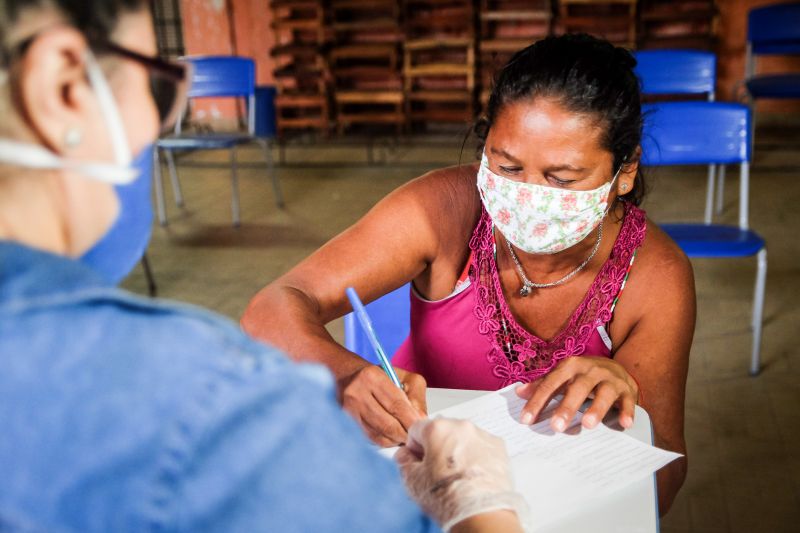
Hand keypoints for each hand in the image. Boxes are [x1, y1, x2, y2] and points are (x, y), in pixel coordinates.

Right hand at [338, 364, 426, 446]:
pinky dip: (384, 441)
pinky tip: (391, 436)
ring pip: (379, 435)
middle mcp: (356, 393)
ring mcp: (348, 410)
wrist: (347, 377)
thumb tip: (420, 419)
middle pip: (387, 424)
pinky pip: (370, 439)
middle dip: (404, 434)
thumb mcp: (402, 377)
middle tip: (414, 436)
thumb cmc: (377, 377)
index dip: (411, 420)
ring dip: (395, 439)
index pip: (397, 405)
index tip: (420, 427)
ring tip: (403, 436)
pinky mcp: (345, 423)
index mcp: (372, 378)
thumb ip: (415, 396)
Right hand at [396, 418, 529, 531]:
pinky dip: (476, 457)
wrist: (481, 514)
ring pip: (462, 438)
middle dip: (436, 448)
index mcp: (438, 428)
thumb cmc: (450, 498)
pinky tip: (472, 477)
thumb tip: (405, 457)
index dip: (413, 449)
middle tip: (436, 473)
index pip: (416, 430)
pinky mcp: (499, 448)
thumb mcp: (412, 481)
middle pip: (441, 431)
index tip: (417, 462)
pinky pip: (481, 447)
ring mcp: (482, 436)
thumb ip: (403, 462)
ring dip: (457, 452)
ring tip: (457, 478)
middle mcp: (461, 426)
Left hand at [516, 356, 638, 431]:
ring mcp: (610, 379)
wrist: (616, 367)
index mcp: (570, 366)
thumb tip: (518, 393)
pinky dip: (627, 412)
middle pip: (578, 388)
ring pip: (604, 393)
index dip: (537, 401)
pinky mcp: (627, 389)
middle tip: (556, 426)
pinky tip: (624, 424)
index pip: (551, 384)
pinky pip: (628, 401)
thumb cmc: (583, 375)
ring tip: (588, 425)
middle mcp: (590, 370)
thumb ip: (542, 384)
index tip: (526, 419)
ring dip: (597, 408)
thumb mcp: (563, 376)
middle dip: (567, 407)